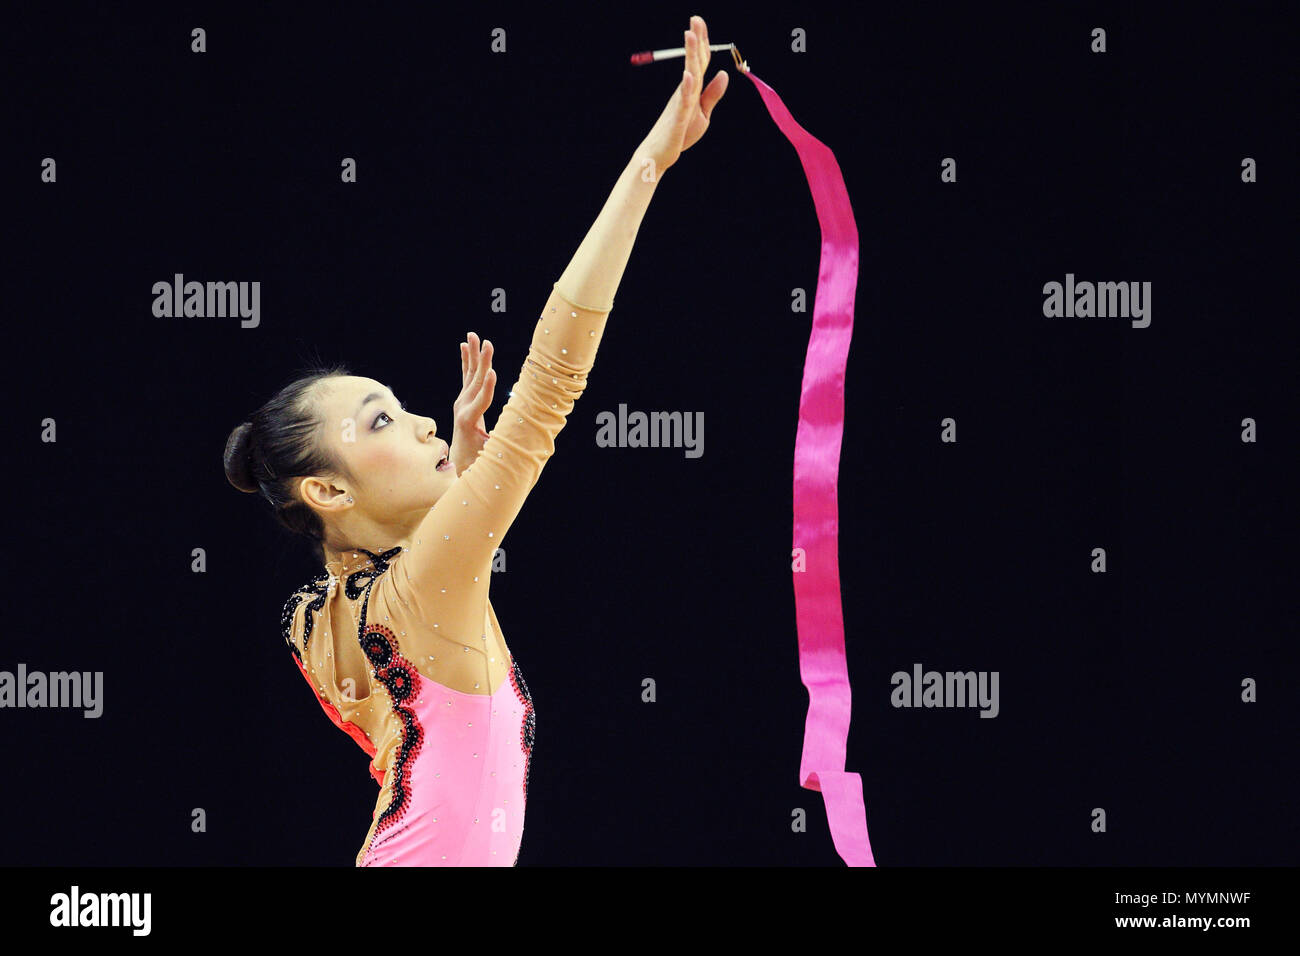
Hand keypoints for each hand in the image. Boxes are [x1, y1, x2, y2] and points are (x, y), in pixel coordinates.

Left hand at [449, 332, 495, 475]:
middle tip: (487, 343)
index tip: (493, 372)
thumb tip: (521, 444)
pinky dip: (466, 360)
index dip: (488, 387)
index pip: (482, 401)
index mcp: (468, 420)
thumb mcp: (490, 454)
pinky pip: (466, 375)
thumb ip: (500, 445)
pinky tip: (464, 346)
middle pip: (476, 381)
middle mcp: (462, 407)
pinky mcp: (463, 398)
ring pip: (470, 374)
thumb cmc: (480, 458)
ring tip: (473, 335)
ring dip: (473, 353)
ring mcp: (461, 401)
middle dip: (483, 361)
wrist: (461, 459)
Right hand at [638, 15, 727, 174]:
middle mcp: (685, 92)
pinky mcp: (678, 118)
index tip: (700, 22)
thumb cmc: (679, 134)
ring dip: (690, 56)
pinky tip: (689, 74)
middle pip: (694, 63)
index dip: (702, 43)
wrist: (659, 154)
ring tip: (690, 35)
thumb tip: (724, 74)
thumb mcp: (703, 114)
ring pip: (689, 76)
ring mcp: (680, 104)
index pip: (700, 62)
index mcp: (692, 90)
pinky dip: (687, 87)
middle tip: (695, 18)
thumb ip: (712, 95)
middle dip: (696, 40)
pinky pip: (683, 101)